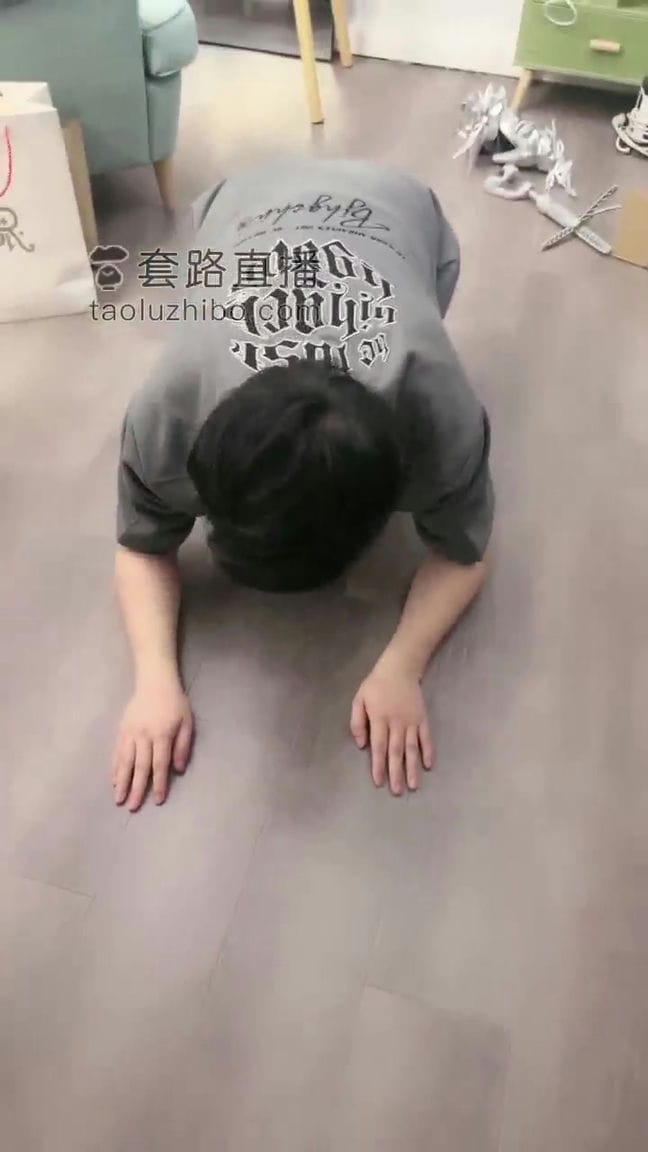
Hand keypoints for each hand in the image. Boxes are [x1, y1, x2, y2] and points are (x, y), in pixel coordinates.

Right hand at [112, 675, 193, 810]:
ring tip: (118, 799)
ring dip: (122, 782)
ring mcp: (130, 733)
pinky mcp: (122, 730)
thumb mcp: (187, 722)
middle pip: (140, 766)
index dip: (159, 783)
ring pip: (125, 761)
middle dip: (137, 788)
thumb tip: (178, 769)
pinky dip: (115, 767)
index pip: (160, 764)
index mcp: (162, 734)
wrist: (154, 682)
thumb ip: (183, 746)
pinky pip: (117, 752)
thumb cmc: (175, 703)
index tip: (158, 800)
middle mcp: (144, 736)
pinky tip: (113, 780)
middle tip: (133, 807)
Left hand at [350, 655, 433, 795]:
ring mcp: (411, 721)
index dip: (378, 765)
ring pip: (412, 748)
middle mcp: (397, 723)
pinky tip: (428, 765)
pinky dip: (428, 751)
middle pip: (396, 751)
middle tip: (397, 791)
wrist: (400, 668)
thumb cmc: (376, 685)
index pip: (378, 746)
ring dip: (412, 767)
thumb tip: (361, 744)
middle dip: (396, 772)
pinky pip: (426, 737)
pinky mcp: (422, 718)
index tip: (379, 782)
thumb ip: (357, 722)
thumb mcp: (359, 699)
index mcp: (380, 719)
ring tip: (413, 785)